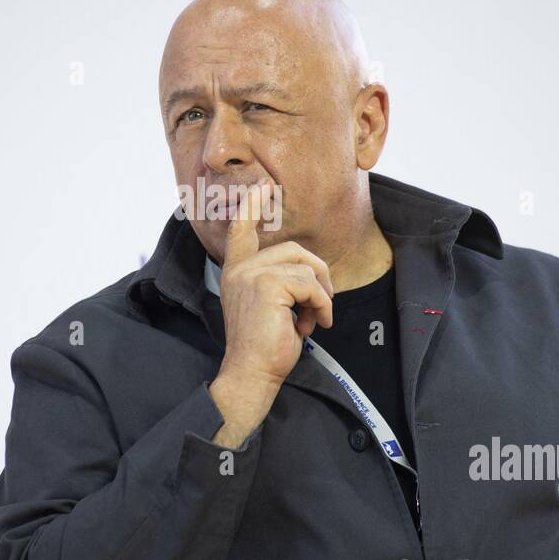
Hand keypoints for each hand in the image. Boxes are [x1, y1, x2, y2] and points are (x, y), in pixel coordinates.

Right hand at [217, 183, 334, 392]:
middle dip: (318, 275)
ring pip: (306, 267)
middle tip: (322, 306)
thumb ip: (280, 283)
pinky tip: (314, 325)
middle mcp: (240, 268)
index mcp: (236, 271)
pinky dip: (321, 305)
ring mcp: (252, 274)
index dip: (253, 206)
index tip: (263, 186)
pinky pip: (310, 284)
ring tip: (314, 320)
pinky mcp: (267, 284)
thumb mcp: (271, 308)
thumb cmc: (264, 347)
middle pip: (293, 250)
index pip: (241, 229)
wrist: (251, 373)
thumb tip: (313, 274)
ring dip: (321, 296)